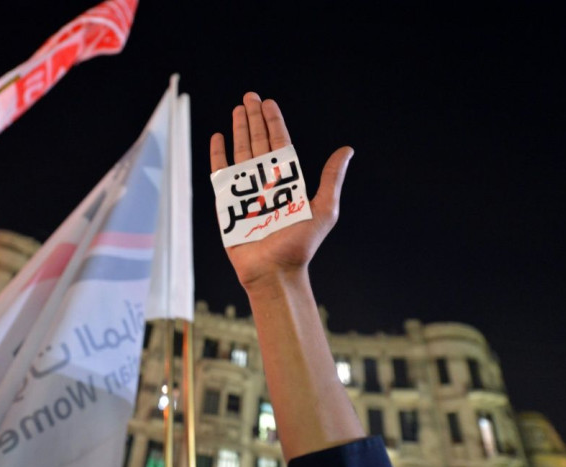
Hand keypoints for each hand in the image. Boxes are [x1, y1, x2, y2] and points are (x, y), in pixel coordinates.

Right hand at [210, 92, 353, 290]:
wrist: (273, 270)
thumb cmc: (299, 245)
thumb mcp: (324, 209)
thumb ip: (331, 178)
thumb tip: (347, 150)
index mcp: (287, 181)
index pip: (279, 144)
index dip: (274, 123)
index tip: (268, 103)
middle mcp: (266, 182)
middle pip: (258, 142)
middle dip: (254, 119)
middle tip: (249, 96)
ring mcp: (245, 190)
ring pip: (240, 152)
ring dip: (239, 130)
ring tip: (237, 109)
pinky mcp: (227, 202)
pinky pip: (220, 173)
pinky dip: (218, 155)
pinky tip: (218, 137)